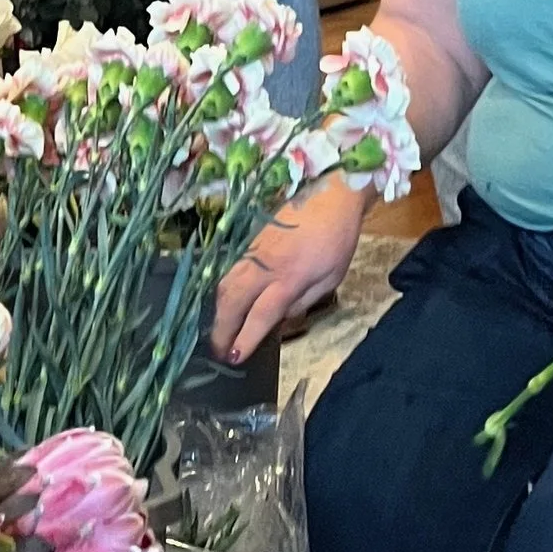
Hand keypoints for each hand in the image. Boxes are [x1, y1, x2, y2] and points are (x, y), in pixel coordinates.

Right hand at [212, 183, 367, 361]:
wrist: (329, 193)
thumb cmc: (336, 239)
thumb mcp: (330, 279)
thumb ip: (303, 301)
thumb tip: (279, 318)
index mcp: (289, 278)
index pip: (260, 315)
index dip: (245, 338)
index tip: (235, 358)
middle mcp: (264, 265)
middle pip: (232, 300)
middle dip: (221, 328)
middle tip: (217, 350)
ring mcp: (252, 251)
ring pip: (223, 283)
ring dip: (217, 310)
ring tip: (216, 330)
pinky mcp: (248, 240)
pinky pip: (227, 269)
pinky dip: (220, 290)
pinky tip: (221, 302)